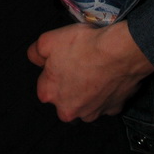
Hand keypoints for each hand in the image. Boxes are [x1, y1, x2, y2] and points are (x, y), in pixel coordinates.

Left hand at [27, 21, 153, 122]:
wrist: (119, 52)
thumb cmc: (83, 46)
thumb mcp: (48, 39)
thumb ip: (35, 52)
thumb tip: (34, 57)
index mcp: (49, 94)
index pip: (44, 84)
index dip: (52, 69)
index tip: (62, 58)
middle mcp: (69, 110)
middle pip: (64, 97)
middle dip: (70, 84)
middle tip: (79, 63)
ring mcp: (92, 113)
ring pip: (86, 102)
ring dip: (88, 90)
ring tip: (95, 68)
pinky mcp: (113, 109)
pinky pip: (106, 101)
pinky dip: (107, 90)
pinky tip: (109, 75)